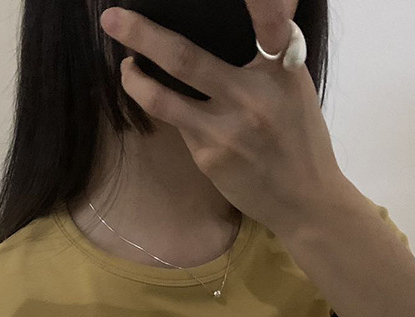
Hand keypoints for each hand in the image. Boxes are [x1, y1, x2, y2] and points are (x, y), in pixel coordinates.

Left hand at [99, 2, 350, 240]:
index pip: (270, 23)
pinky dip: (164, 106)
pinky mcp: (209, 158)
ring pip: (163, 99)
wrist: (303, 200)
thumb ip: (273, 47)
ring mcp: (226, 131)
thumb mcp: (294, 85)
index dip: (258, 2)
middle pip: (185, 59)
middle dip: (142, 35)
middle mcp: (252, 97)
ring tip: (126, 66)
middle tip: (111, 18)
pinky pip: (177, 124)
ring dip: (134, 80)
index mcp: (282, 70)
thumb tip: (259, 4)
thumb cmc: (298, 135)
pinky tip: (158, 98)